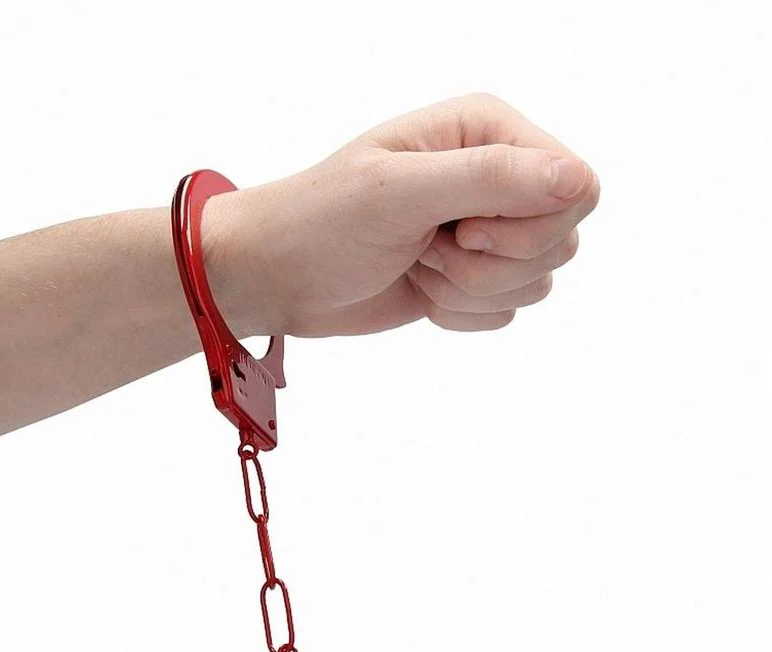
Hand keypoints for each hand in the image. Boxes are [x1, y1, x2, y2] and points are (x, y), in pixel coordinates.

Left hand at [203, 92, 598, 337]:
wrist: (280, 276)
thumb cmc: (322, 221)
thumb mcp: (400, 192)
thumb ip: (491, 179)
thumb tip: (578, 179)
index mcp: (488, 130)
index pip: (575, 184)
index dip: (530, 224)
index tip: (464, 229)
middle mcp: (498, 175)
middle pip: (562, 238)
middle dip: (493, 263)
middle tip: (429, 248)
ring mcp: (488, 228)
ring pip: (537, 280)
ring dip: (471, 290)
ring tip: (418, 264)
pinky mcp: (475, 276)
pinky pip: (507, 311)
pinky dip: (461, 313)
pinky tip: (420, 289)